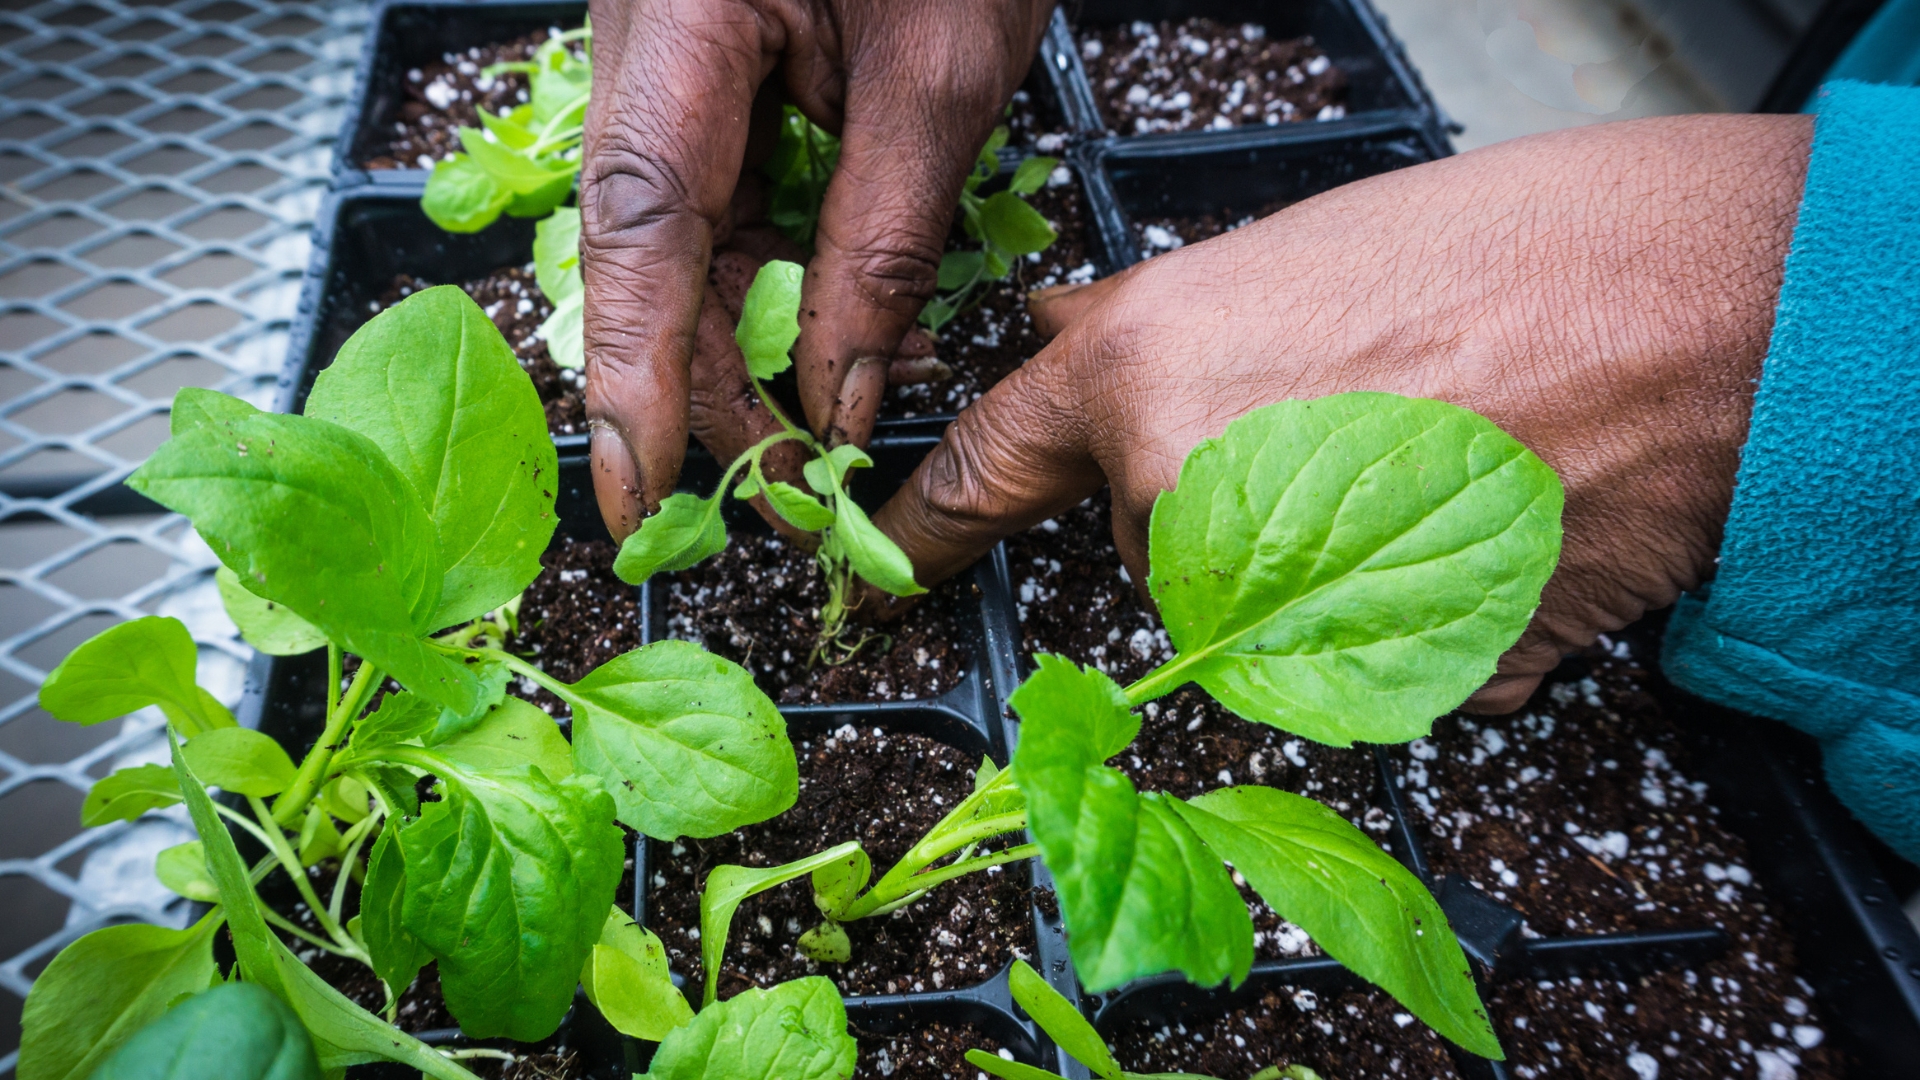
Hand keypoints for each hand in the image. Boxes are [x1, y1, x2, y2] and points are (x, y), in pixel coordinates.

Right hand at [580, 0, 1054, 537]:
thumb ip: (881, 244)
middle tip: (785, 493)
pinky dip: (786, 288)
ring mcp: (677, 69)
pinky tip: (845, 348)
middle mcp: (649, 50)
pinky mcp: (720, 88)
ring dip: (758, 349)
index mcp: (682, 22)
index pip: (638, 226)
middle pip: (653, 256)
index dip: (633, 375)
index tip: (636, 494)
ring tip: (833, 433)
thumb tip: (836, 396)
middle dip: (712, 386)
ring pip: (690, 249)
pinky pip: (734, 211)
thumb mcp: (940, 80)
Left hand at [875, 114, 1813, 711]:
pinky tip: (1478, 524)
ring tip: (1427, 465)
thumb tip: (1069, 343)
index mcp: (1141, 382)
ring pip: (1254, 613)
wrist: (1691, 316)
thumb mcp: (1282, 258)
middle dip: (1222, 501)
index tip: (883, 564)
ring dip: (1320, 564)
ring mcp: (1277, 614)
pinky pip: (1359, 660)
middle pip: (1150, 543)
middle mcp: (1184, 506)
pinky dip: (1408, 608)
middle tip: (1344, 423)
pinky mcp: (1379, 685)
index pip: (980, 474)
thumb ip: (1156, 333)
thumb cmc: (1504, 254)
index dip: (923, 525)